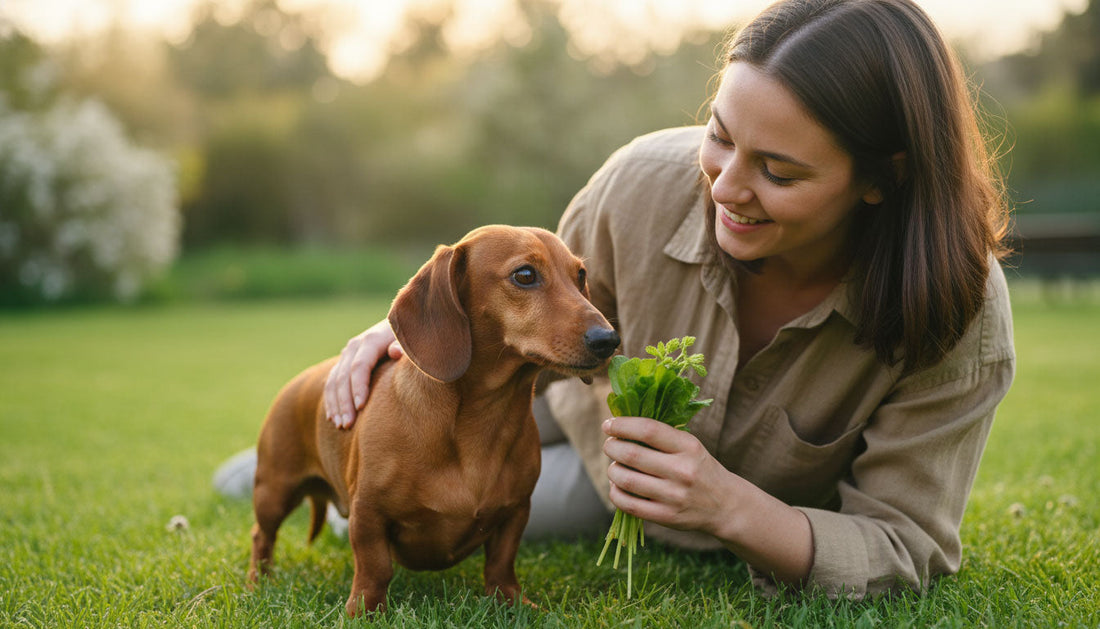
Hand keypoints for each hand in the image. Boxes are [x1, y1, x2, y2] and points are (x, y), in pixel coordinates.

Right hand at [323, 319, 403, 427]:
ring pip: (334, 381)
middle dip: (344, 402)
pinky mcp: (344, 362)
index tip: (361, 407)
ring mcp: (347, 354)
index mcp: (371, 340)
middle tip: (348, 425)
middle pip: (343, 376)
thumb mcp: (411, 340)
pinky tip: (334, 418)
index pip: (360, 366)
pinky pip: (331, 383)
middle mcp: (355, 346)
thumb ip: (405, 347)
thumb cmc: (411, 338)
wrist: (401, 325)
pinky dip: (331, 401)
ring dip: (336, 404)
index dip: (358, 386)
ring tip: (341, 426)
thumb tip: (395, 352)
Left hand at [601, 416, 733, 535]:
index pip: (649, 430)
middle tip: (610, 445)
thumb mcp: (691, 446)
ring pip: (626, 480)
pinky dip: (615, 493)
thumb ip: (661, 436)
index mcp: (689, 447)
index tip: (608, 424)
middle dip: (612, 447)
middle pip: (632, 454)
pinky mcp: (666, 516)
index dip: (623, 425)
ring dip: (612, 470)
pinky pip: (628, 504)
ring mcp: (674, 496)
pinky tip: (617, 486)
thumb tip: (620, 425)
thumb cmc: (700, 469)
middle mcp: (682, 471)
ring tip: (614, 466)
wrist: (725, 505)